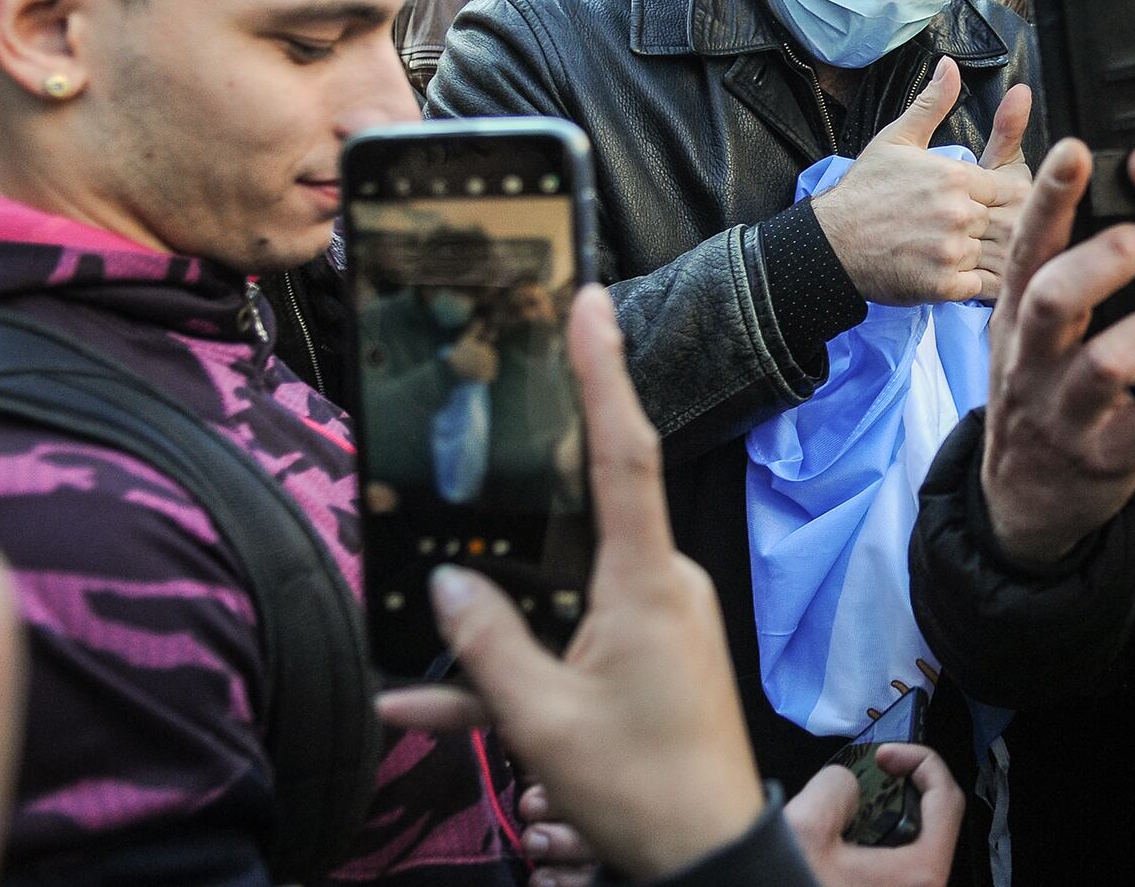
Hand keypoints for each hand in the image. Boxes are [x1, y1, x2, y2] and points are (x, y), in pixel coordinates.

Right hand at [379, 289, 764, 880]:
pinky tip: (430, 705)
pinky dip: (518, 666)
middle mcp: (662, 586)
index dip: (604, 372)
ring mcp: (661, 620)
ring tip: (426, 651)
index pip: (623, 452)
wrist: (707, 858)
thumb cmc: (639, 789)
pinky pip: (575, 637)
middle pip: (586, 512)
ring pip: (566, 588)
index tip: (590, 303)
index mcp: (647, 583)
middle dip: (526, 493)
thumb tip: (446, 588)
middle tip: (484, 431)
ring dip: (504, 614)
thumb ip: (487, 647)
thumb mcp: (543, 722)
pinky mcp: (653, 655)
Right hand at [784, 745, 963, 886]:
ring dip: (884, 821)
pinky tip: (841, 846)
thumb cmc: (788, 886)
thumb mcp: (806, 825)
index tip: (887, 756)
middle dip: (900, 791)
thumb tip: (848, 788)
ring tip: (848, 811)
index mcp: (918, 877)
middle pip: (933, 825)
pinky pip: (893, 872)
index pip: (947, 801)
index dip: (921, 763)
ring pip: (912, 850)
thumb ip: (838, 787)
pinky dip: (875, 849)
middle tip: (870, 776)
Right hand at [811, 57, 1030, 305]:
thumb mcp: (896, 140)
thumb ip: (932, 104)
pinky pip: (981, 287)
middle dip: (988, 227)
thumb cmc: (863, 191)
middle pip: (1002, 222)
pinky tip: (951, 273)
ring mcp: (952, 251)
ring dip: (980, 255)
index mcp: (954, 177)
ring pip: (993, 255)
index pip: (1005, 188)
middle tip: (963, 231)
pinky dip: (973, 283)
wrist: (830, 244)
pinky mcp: (944, 286)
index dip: (991, 198)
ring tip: (951, 251)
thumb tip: (950, 67)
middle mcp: (959, 213)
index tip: (972, 204)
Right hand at [978, 140, 1134, 564]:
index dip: (1049, 197)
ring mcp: (1064, 413)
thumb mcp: (1029, 328)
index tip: (1078, 147)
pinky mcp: (1103, 459)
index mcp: (1015, 315)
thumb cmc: (1044, 386)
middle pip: (1055, 296)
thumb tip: (1107, 185)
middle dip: (1112, 257)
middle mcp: (1031, 360)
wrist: (1024, 500)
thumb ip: (1059, 267)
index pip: (1027, 246)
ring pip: (1108, 361)